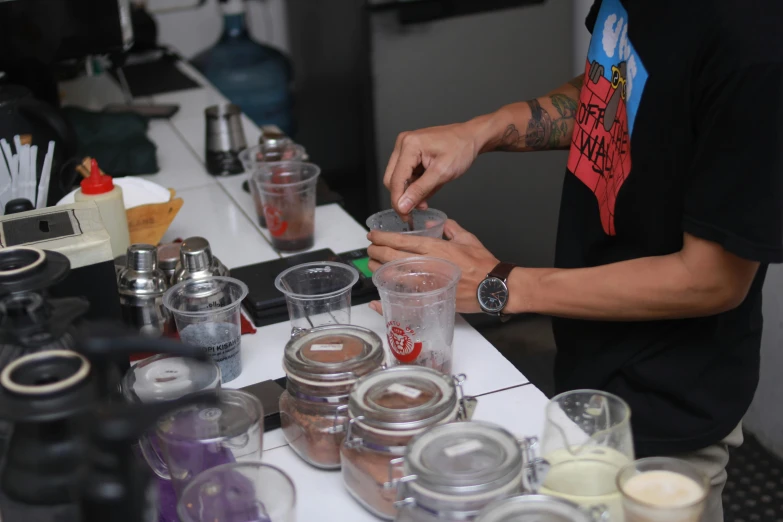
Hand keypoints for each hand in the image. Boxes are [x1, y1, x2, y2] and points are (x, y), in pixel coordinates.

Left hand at [367, 220, 499, 313]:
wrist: (493, 286)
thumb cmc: (483, 264)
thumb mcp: (467, 238)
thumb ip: (449, 228)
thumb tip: (435, 223)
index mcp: (435, 248)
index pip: (401, 241)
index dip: (383, 238)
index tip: (373, 236)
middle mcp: (428, 264)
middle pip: (392, 257)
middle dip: (376, 252)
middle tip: (369, 250)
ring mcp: (427, 283)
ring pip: (394, 276)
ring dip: (379, 270)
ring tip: (372, 266)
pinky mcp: (430, 299)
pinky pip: (404, 299)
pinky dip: (388, 298)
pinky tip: (377, 297)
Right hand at [384, 123, 479, 214]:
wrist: (470, 137)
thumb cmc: (461, 149)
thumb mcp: (442, 173)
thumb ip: (420, 190)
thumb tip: (403, 206)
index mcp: (409, 145)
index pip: (395, 180)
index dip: (399, 202)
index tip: (406, 216)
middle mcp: (403, 144)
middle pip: (392, 179)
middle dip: (404, 197)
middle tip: (418, 208)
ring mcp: (405, 147)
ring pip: (398, 178)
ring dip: (410, 191)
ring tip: (427, 196)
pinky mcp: (410, 152)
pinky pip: (405, 174)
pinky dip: (414, 184)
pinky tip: (427, 187)